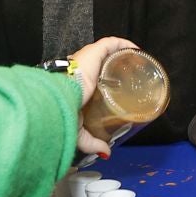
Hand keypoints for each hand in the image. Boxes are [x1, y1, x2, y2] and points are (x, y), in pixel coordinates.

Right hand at [67, 36, 138, 157]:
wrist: (57, 100)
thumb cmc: (61, 114)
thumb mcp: (77, 132)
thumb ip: (91, 142)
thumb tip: (106, 153)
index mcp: (73, 85)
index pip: (89, 79)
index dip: (104, 81)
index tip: (118, 89)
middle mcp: (79, 69)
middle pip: (101, 65)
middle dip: (116, 69)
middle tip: (132, 79)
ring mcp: (86, 59)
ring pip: (108, 53)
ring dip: (123, 56)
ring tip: (138, 65)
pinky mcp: (93, 52)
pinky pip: (112, 43)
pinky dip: (125, 45)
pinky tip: (138, 51)